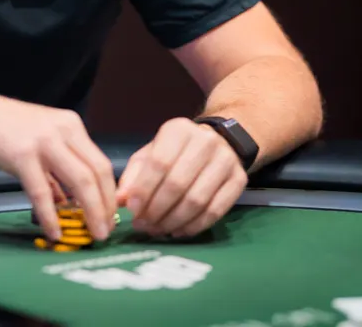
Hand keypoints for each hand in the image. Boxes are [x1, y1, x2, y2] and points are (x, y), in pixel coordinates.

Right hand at [0, 87, 116, 242]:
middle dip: (107, 207)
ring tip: (93, 235)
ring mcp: (43, 141)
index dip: (110, 194)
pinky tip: (54, 231)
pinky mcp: (21, 155)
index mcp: (70, 125)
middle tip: (106, 231)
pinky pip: (43, 192)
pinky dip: (51, 216)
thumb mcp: (37, 140)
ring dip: (91, 213)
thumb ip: (54, 168)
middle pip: (98, 174)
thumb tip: (66, 201)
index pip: (101, 163)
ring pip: (80, 182)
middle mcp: (63, 130)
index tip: (111, 216)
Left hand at [116, 117, 246, 237]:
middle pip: (178, 184)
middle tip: (143, 226)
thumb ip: (134, 176)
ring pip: (197, 200)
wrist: (219, 142)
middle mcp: (205, 142)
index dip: (144, 190)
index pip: (158, 163)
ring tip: (157, 230)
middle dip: (157, 210)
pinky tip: (178, 231)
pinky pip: (216, 210)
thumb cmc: (176, 152)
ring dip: (173, 221)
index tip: (132, 210)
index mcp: (178, 130)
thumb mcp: (150, 154)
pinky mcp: (240, 180)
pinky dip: (194, 226)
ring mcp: (226, 161)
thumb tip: (121, 200)